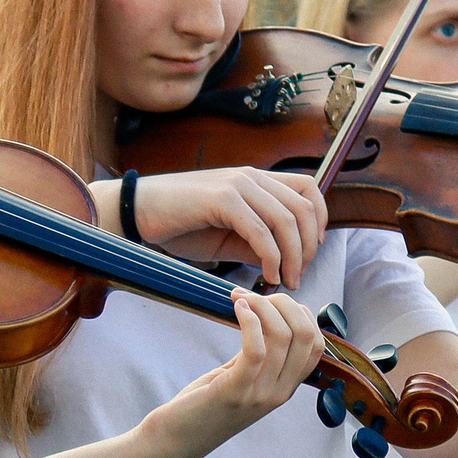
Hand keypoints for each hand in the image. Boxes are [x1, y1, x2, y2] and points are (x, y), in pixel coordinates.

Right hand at [118, 167, 327, 287]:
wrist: (139, 212)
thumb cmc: (180, 225)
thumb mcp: (228, 236)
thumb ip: (257, 243)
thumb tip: (284, 261)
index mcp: (256, 179)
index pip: (308, 188)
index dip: (319, 219)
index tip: (311, 251)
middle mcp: (252, 177)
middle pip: (303, 207)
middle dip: (308, 247)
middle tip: (297, 276)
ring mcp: (238, 185)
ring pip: (286, 220)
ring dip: (293, 256)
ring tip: (284, 281)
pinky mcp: (222, 199)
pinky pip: (260, 231)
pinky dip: (270, 257)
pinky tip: (265, 275)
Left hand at [136, 290, 325, 457]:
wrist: (174, 442)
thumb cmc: (203, 405)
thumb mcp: (240, 379)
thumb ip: (259, 356)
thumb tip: (266, 318)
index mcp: (284, 388)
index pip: (317, 345)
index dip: (301, 314)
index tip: (271, 301)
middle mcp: (279, 393)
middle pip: (306, 335)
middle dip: (284, 304)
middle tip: (253, 295)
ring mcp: (259, 394)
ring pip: (283, 336)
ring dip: (262, 305)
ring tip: (239, 297)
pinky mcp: (234, 391)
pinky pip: (256, 349)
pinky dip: (249, 320)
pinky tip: (236, 307)